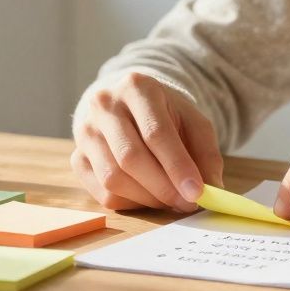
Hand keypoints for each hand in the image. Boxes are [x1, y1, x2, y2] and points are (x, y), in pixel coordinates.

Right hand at [71, 71, 224, 212]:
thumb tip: (212, 189)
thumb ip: (206, 153)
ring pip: (113, 178)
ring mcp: (85, 132)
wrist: (129, 104)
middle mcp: (104, 106)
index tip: (197, 192)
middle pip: (131, 157)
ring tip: (171, 198)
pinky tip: (148, 195)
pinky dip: (130, 202)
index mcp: (136, 87)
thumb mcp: (192, 120)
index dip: (177, 166)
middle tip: (188, 203)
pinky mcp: (76, 157)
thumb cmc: (165, 113)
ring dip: (148, 198)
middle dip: (163, 187)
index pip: (156, 133)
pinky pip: (102, 192)